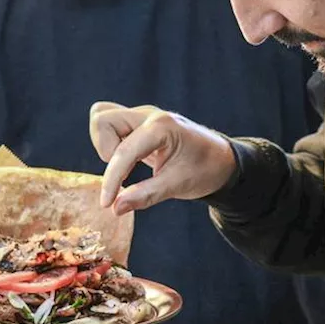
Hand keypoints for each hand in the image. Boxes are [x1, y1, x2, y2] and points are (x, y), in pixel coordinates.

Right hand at [89, 102, 237, 214]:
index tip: (106, 203)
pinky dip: (110, 142)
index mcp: (162, 127)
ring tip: (125, 165)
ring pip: (102, 117)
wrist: (221, 160)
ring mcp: (142, 116)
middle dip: (105, 150)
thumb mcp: (178, 185)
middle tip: (124, 173)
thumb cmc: (205, 170)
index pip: (123, 151)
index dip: (111, 180)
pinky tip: (128, 161)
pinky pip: (111, 124)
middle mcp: (148, 115)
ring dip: (105, 144)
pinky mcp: (138, 122)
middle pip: (103, 120)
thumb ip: (145, 195)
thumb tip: (115, 208)